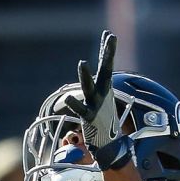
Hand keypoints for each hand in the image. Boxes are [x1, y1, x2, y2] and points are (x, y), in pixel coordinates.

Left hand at [63, 30, 120, 148]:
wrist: (111, 146)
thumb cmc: (105, 123)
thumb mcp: (103, 103)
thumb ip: (100, 93)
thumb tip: (98, 81)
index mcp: (105, 89)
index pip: (107, 66)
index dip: (107, 50)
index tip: (108, 33)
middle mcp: (102, 94)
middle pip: (105, 70)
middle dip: (108, 53)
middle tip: (111, 37)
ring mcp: (96, 105)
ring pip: (89, 86)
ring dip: (85, 76)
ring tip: (81, 63)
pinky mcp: (89, 118)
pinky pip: (80, 110)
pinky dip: (74, 104)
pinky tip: (68, 98)